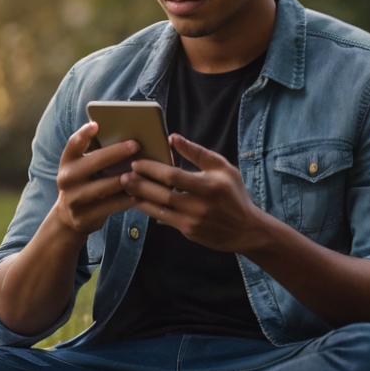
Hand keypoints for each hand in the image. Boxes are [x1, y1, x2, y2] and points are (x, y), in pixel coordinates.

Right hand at [53, 122, 138, 236]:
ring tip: (142, 171)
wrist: (68, 217)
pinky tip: (141, 194)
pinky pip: (110, 206)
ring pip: (104, 187)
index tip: (96, 124)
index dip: (84, 134)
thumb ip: (96, 153)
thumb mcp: (82, 168)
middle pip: (93, 163)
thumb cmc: (84, 183)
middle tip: (136, 145)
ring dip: (125, 179)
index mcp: (67, 162)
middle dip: (116, 153)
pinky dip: (127, 199)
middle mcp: (67, 178)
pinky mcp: (84, 216)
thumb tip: (124, 134)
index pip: (73, 144)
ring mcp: (74, 199)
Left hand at [119, 133, 265, 253]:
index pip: (173, 176)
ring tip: (125, 188)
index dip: (152, 169)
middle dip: (140, 184)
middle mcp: (198, 205)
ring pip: (159, 209)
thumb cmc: (233, 194)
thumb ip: (197, 152)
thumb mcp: (222, 167)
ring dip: (140, 198)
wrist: (246, 229)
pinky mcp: (187, 232)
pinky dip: (150, 210)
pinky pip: (163, 219)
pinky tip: (139, 201)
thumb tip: (172, 138)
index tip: (136, 163)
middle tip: (123, 176)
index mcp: (208, 186)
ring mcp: (192, 222)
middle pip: (162, 194)